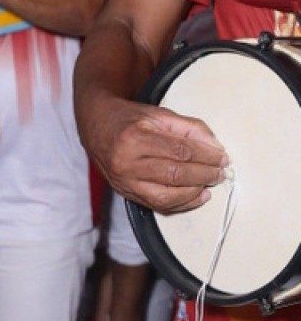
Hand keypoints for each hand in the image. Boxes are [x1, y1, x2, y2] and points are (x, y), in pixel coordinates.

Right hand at [88, 97, 226, 211]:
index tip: (222, 157)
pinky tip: (196, 197)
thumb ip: (188, 128)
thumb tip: (215, 148)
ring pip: (166, 196)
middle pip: (175, 174)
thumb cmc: (130, 120)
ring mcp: (124, 182)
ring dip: (194, 193)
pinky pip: (157, 205)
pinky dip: (181, 204)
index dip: (206, 156)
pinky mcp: (126, 193)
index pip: (180, 151)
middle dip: (204, 175)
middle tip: (220, 172)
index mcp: (134, 137)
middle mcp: (126, 163)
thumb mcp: (158, 114)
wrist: (97, 127)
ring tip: (210, 185)